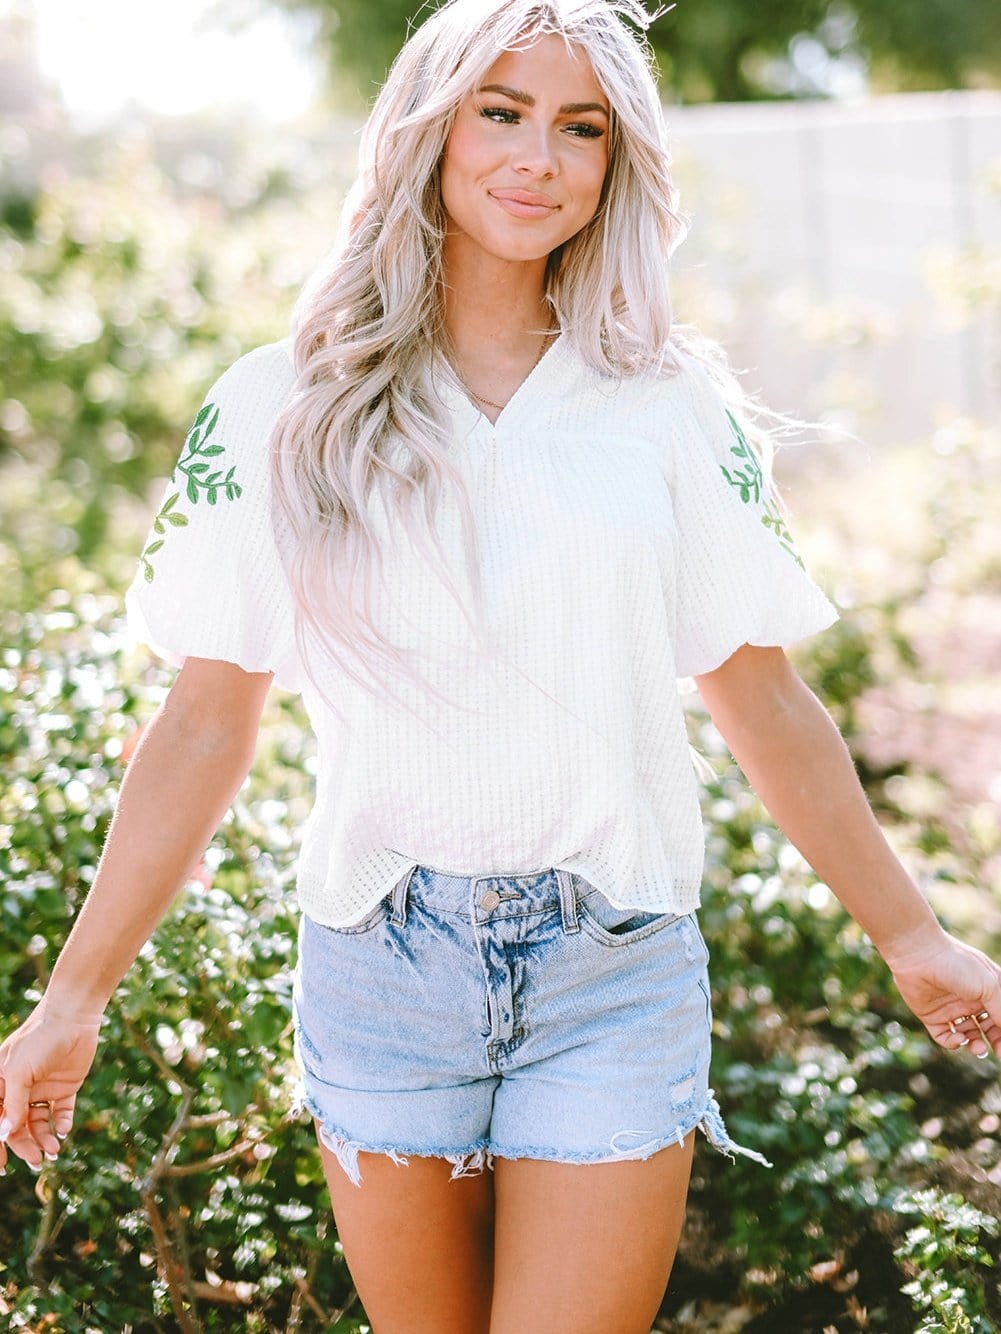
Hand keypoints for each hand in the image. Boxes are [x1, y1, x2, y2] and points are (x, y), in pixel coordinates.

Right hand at [0, 1000, 102, 1170]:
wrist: (73, 1017)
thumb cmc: (38, 1040)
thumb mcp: (19, 1072)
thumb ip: (12, 1104)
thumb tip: (3, 1135)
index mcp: (1, 1084)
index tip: (1, 1167)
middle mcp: (20, 1090)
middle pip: (18, 1127)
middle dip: (25, 1146)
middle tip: (37, 1162)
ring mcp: (42, 1089)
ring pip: (39, 1124)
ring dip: (44, 1139)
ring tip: (53, 1150)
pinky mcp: (65, 1087)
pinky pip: (61, 1112)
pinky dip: (62, 1123)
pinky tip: (63, 1129)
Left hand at [885, 930, 1000, 1059]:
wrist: (919, 955)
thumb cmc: (958, 964)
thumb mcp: (989, 986)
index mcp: (987, 990)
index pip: (1000, 1015)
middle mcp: (970, 1000)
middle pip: (987, 1028)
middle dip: (995, 1041)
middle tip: (997, 1052)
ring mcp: (950, 1008)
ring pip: (968, 1035)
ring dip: (976, 1045)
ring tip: (978, 1048)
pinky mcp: (931, 1015)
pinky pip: (945, 1036)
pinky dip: (953, 1043)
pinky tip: (959, 1038)